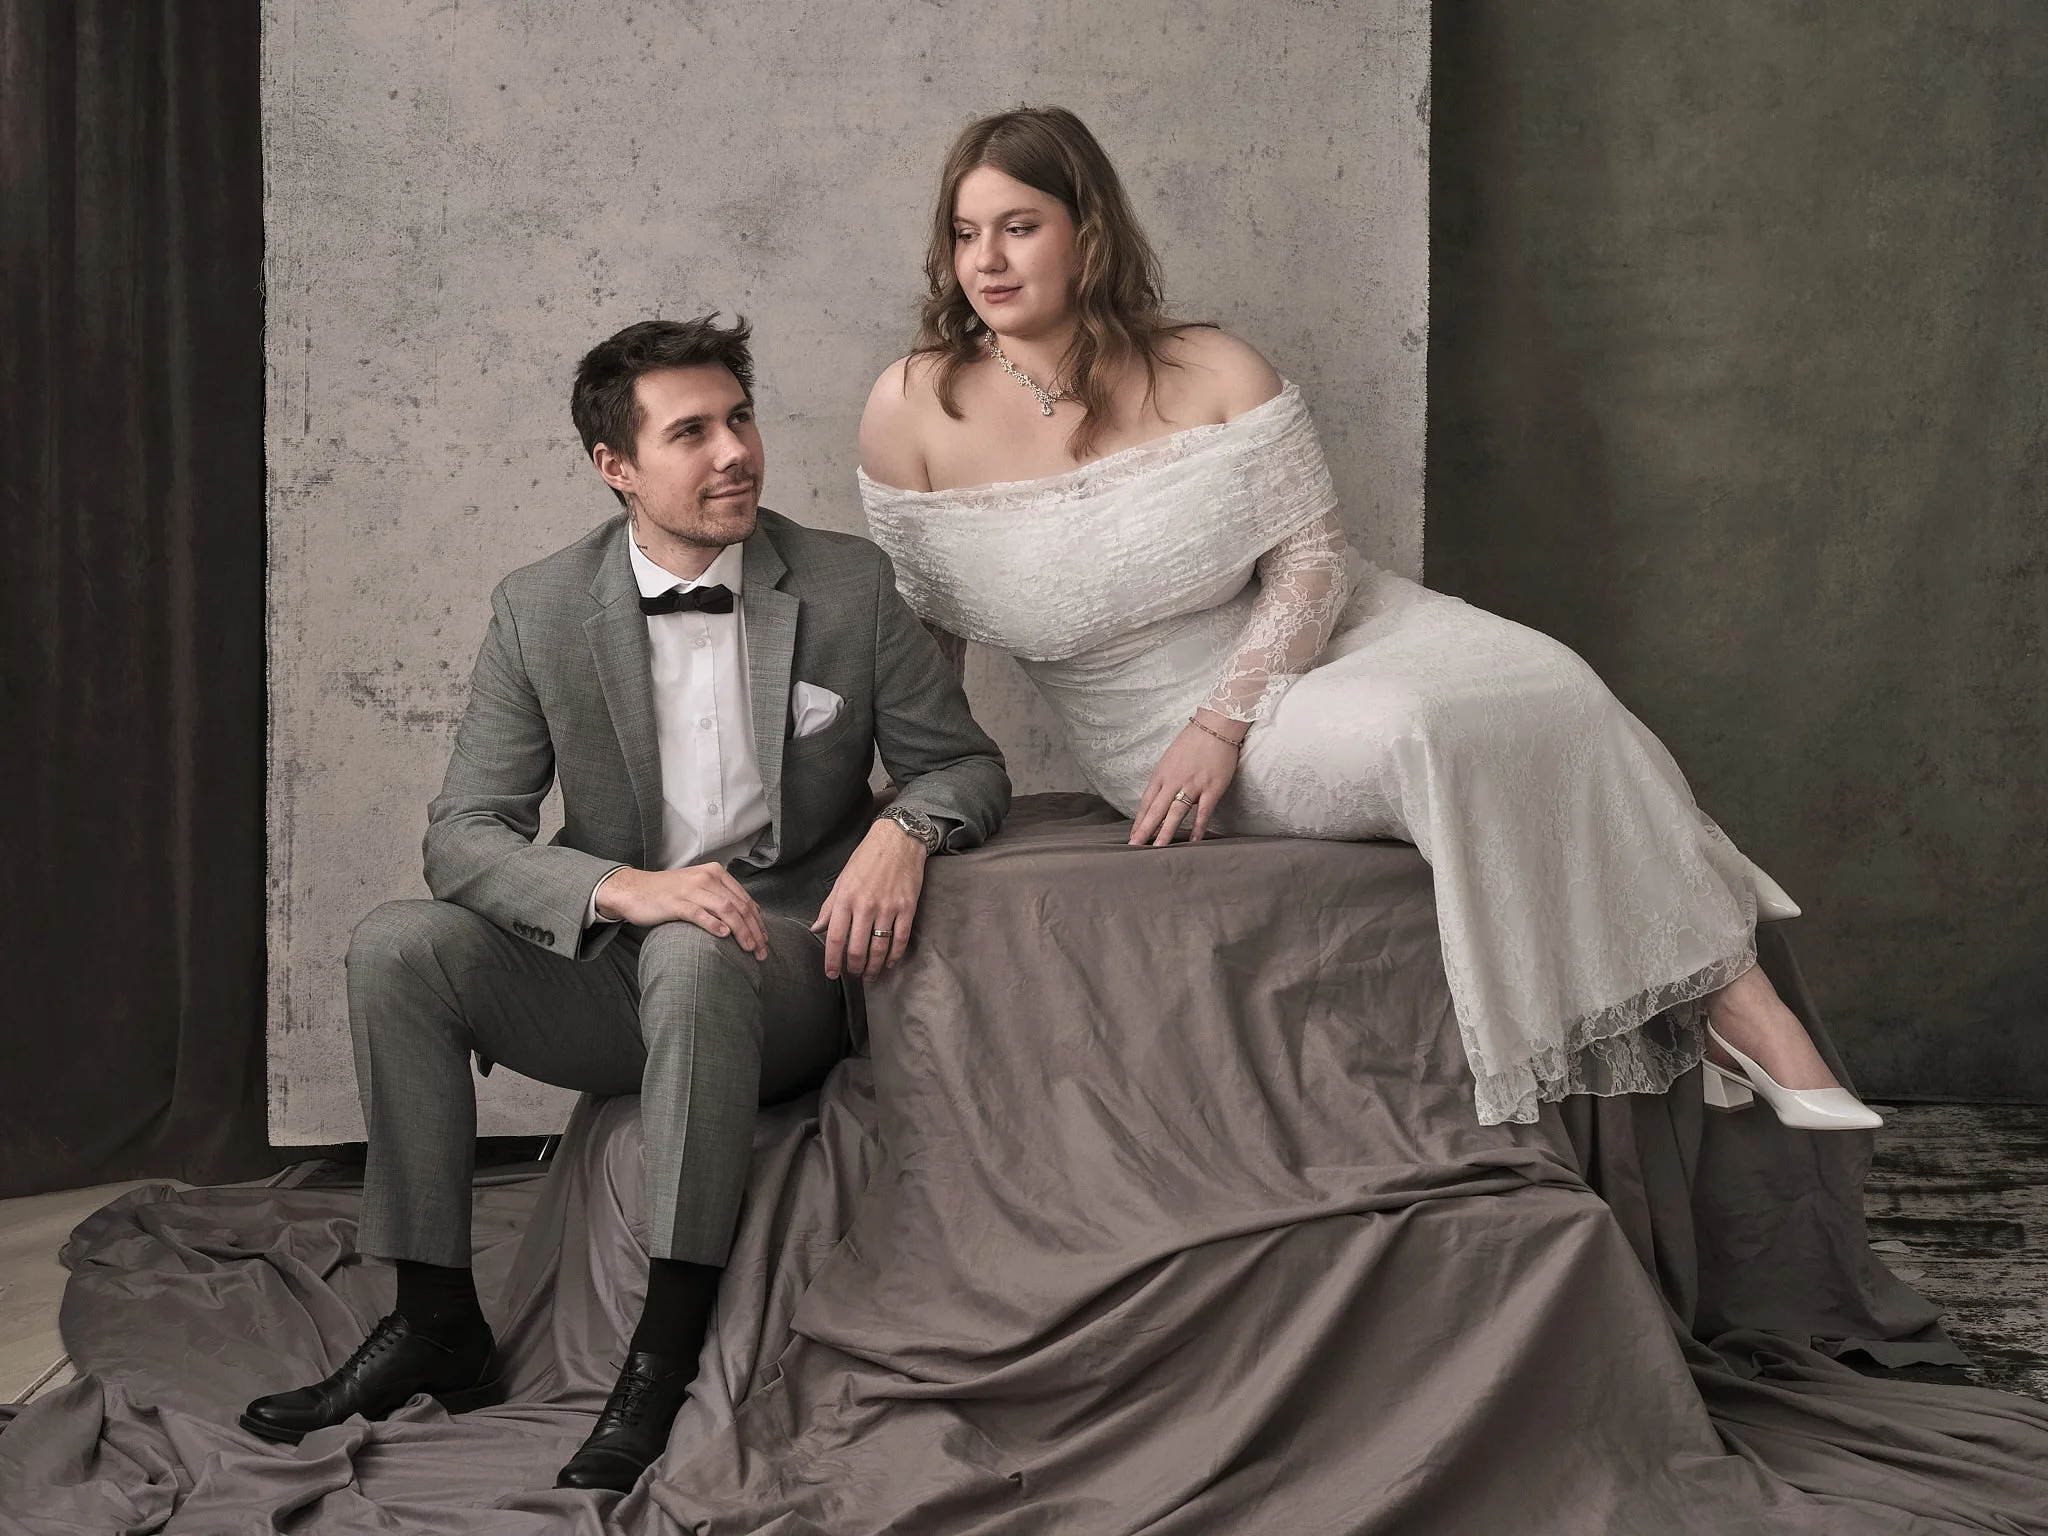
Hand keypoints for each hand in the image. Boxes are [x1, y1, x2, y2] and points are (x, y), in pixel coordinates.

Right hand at [593, 864, 768, 958]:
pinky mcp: (676, 902)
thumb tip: (747, 918)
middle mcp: (706, 878)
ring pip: (726, 910)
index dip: (758, 922)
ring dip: (741, 931)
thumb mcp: (699, 889)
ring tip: (749, 948)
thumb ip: (721, 898)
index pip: (746, 899)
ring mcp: (691, 889)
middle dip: (754, 931)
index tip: (765, 941)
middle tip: (762, 952)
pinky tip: (724, 936)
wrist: (634, 890)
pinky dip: (714, 925)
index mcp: (716, 873)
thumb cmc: (668, 894)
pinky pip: (699, 913)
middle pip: (740, 906)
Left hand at [811, 820, 928, 979]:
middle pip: (857, 948)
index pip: (835, 938)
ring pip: (879, 948)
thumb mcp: (842, 879)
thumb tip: (816, 928)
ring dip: (874, 966)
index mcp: (846, 898)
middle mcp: (865, 905)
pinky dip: (895, 955)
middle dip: (854, 967)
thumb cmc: (867, 857)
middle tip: (853, 974)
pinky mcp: (907, 907)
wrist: (898, 839)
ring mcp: (888, 907)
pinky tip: (890, 962)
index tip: (831, 974)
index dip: (832, 961)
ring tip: (870, 974)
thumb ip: (829, 907)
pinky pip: (900, 938)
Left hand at [1128, 711, 1244, 846]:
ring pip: (1176, 812)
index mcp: (1162, 774)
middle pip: (1156, 810)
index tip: (1133, 836)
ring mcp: (1193, 785)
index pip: (1146, 802)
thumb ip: (1164, 780)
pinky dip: (1198, 827)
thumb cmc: (1192, 742)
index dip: (1139, 820)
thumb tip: (1158, 799)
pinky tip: (1192, 841)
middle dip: (1144, 830)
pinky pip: (1204, 811)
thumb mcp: (1170, 759)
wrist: (1216, 726)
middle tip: (1135, 847)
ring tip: (1158, 849)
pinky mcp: (1212, 788)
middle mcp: (1174, 781)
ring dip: (1166, 832)